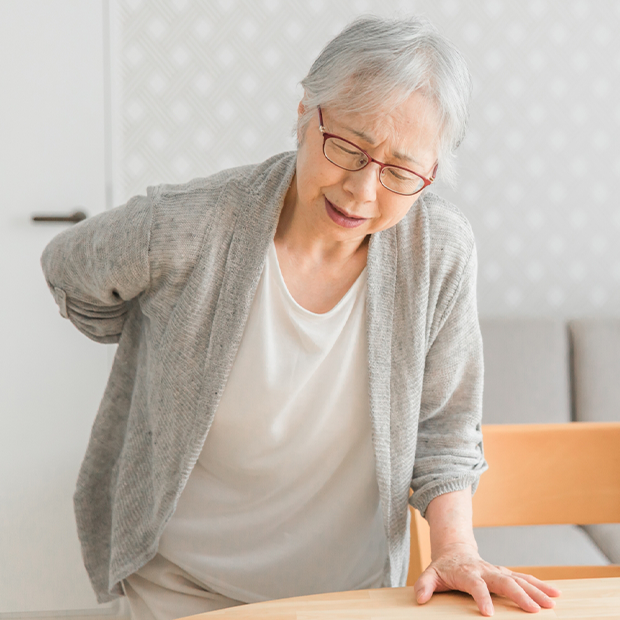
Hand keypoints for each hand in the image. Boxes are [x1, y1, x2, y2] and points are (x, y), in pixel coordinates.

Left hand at [413, 542, 561, 615]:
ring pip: (519, 579)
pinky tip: (555, 593)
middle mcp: (485, 570)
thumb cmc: (444, 567)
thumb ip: (425, 585)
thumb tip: (420, 598)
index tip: (488, 614)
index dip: (481, 598)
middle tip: (534, 610)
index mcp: (467, 572)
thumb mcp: (431, 574)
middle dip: (519, 595)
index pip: (475, 585)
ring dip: (536, 590)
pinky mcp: (506, 574)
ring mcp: (498, 571)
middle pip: (504, 581)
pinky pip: (524, 579)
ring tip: (552, 603)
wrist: (456, 551)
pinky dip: (540, 585)